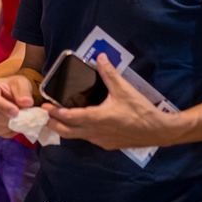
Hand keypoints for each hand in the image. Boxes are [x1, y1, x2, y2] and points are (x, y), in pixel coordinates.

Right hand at [0, 75, 35, 137]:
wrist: (15, 94)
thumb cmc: (15, 86)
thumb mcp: (21, 82)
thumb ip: (23, 91)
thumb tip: (26, 102)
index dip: (4, 107)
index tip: (16, 112)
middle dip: (9, 119)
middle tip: (24, 117)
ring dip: (9, 127)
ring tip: (20, 121)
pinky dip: (10, 132)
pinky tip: (18, 125)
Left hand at [45, 55, 183, 149]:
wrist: (158, 131)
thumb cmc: (141, 111)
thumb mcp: (124, 89)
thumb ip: (109, 73)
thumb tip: (100, 57)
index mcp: (97, 119)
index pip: (69, 118)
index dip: (54, 113)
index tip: (44, 107)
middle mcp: (95, 132)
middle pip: (66, 132)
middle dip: (53, 124)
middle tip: (43, 115)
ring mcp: (100, 141)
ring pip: (76, 136)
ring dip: (64, 129)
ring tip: (57, 118)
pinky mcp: (107, 144)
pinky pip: (87, 138)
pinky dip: (78, 132)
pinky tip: (80, 123)